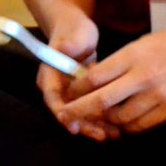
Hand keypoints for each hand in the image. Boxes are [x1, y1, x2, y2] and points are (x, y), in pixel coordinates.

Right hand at [37, 10, 119, 140]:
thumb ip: (69, 44)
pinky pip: (89, 109)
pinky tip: (116, 126)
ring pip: (79, 114)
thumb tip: (65, 47)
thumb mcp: (72, 36)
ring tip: (113, 134)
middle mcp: (57, 88)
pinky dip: (100, 118)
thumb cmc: (73, 31)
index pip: (53, 98)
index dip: (64, 113)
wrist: (76, 30)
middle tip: (102, 135)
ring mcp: (69, 93)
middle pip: (67, 112)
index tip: (75, 125)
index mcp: (49, 76)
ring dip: (94, 125)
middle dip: (84, 125)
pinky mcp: (81, 95)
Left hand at [57, 24, 165, 137]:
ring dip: (104, 122)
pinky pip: (140, 126)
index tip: (68, 93)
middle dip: (79, 112)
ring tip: (95, 121)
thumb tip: (97, 79)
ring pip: (120, 119)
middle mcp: (142, 77)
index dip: (77, 89)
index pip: (95, 77)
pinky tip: (120, 125)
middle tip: (66, 118)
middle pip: (101, 101)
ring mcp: (157, 96)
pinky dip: (126, 128)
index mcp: (134, 55)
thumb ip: (121, 61)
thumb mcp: (145, 42)